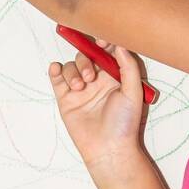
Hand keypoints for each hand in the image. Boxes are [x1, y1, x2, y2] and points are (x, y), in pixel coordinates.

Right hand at [48, 37, 150, 172]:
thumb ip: (128, 66)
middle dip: (86, 60)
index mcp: (114, 77)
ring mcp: (80, 89)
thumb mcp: (134, 92)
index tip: (101, 40)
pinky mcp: (65, 98)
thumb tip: (119, 45)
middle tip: (91, 77)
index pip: (106, 52)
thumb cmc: (124, 123)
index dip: (103, 42)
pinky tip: (56, 70)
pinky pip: (57, 78)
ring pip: (71, 66)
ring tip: (79, 86)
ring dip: (73, 71)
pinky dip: (55, 70)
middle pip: (86, 56)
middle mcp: (96, 80)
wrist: (108, 148)